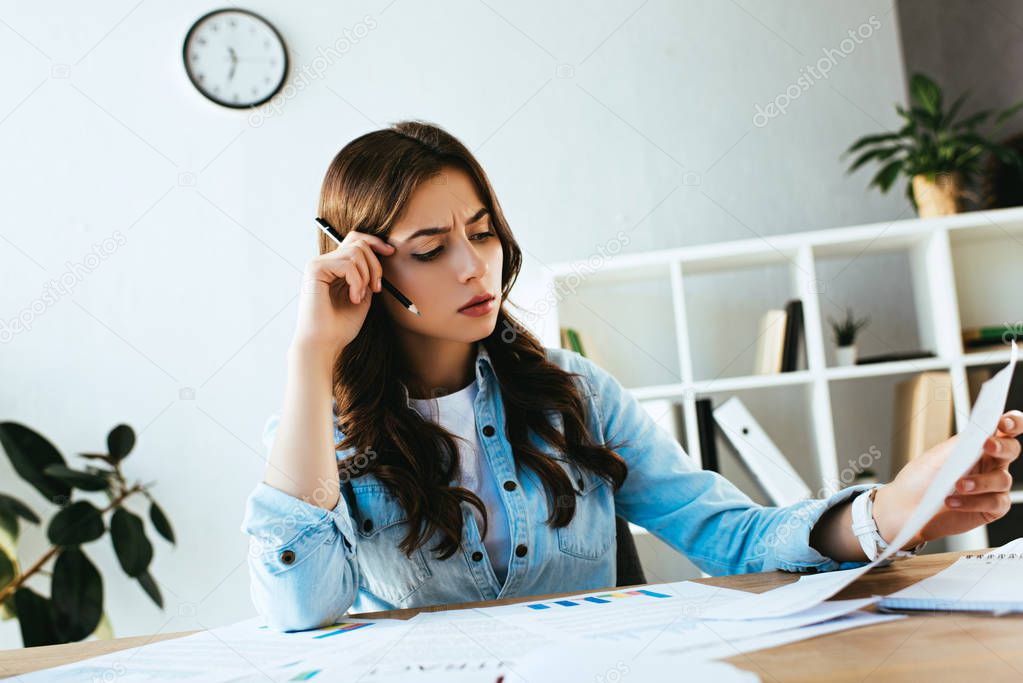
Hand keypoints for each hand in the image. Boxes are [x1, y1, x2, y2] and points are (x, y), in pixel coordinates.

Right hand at [291, 229, 394, 360]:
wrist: (324, 344)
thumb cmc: (341, 326)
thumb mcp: (363, 296)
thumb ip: (367, 275)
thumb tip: (382, 253)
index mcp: (335, 267)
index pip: (355, 240)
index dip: (375, 242)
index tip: (391, 252)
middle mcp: (325, 262)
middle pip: (358, 242)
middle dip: (375, 263)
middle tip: (377, 287)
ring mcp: (318, 263)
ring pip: (355, 251)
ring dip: (366, 276)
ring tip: (360, 297)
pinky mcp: (314, 269)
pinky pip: (347, 264)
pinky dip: (357, 282)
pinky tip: (353, 299)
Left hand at [873, 410, 1022, 548]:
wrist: (903, 508)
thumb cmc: (918, 480)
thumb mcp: (937, 456)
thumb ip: (963, 443)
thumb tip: (985, 427)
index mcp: (977, 446)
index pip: (1004, 430)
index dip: (1012, 423)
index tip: (1003, 423)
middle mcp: (988, 464)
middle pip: (1012, 449)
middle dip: (1003, 446)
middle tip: (987, 446)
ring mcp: (991, 487)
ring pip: (1002, 479)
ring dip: (979, 481)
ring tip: (956, 485)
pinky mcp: (990, 509)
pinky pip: (995, 503)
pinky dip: (973, 502)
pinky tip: (952, 502)